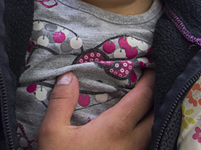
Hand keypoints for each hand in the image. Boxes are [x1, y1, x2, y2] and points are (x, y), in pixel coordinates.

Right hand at [38, 69, 153, 149]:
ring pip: (155, 132)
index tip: (152, 66)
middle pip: (156, 115)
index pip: (142, 99)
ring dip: (154, 114)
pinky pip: (146, 144)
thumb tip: (69, 76)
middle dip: (157, 95)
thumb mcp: (52, 131)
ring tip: (146, 102)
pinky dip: (148, 131)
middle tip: (152, 80)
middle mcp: (132, 143)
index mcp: (115, 128)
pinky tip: (137, 130)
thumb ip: (61, 101)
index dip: (150, 81)